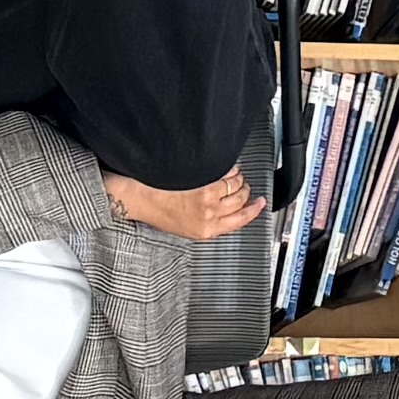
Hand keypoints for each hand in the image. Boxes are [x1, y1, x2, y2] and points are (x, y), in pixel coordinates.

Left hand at [102, 168, 263, 239]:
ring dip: (237, 178)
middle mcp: (209, 217)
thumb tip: (228, 211)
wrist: (138, 196)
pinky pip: (227, 174)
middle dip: (244, 191)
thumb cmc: (156, 209)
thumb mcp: (186, 228)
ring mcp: (208, 200)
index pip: (240, 221)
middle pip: (241, 201)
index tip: (260, 203)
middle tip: (239, 185)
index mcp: (206, 231)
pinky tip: (222, 167)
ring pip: (236, 186)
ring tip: (230, 175)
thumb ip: (208, 222)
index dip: (254, 211)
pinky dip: (229, 169)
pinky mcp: (204, 184)